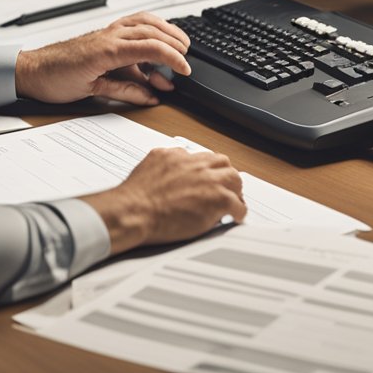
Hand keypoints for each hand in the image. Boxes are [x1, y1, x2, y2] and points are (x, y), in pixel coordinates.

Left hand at [15, 12, 190, 105]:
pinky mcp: (104, 35)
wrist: (31, 70)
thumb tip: (150, 97)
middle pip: (152, 32)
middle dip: (174, 45)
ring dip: (166, 31)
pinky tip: (157, 37)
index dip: (172, 59)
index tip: (184, 71)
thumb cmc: (55, 79)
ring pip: (144, 22)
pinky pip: (132, 24)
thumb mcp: (92, 91)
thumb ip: (125, 91)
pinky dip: (150, 27)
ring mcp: (107, 32)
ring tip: (180, 44)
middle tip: (186, 61)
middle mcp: (110, 35)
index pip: (151, 48)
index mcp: (108, 49)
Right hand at [81, 147, 245, 253]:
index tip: (207, 177)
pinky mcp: (217, 199)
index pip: (201, 157)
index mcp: (176, 156)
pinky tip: (235, 217)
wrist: (134, 212)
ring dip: (234, 190)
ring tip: (233, 201)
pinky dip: (238, 212)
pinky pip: (237, 204)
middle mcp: (195, 164)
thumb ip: (163, 165)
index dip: (207, 169)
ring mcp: (208, 181)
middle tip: (224, 187)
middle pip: (222, 162)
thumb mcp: (147, 169)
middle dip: (224, 175)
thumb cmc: (134, 199)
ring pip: (234, 178)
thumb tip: (167, 170)